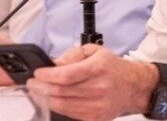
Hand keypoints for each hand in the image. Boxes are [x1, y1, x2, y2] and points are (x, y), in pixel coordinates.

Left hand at [28, 43, 156, 120]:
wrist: (134, 87)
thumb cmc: (113, 68)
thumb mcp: (95, 51)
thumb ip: (73, 55)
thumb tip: (54, 64)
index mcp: (99, 68)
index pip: (66, 75)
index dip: (48, 76)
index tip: (37, 73)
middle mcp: (99, 87)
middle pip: (61, 91)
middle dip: (41, 88)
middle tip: (32, 84)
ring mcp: (98, 105)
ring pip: (62, 105)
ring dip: (46, 99)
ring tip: (39, 92)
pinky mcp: (96, 118)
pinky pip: (70, 114)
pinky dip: (59, 107)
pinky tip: (54, 100)